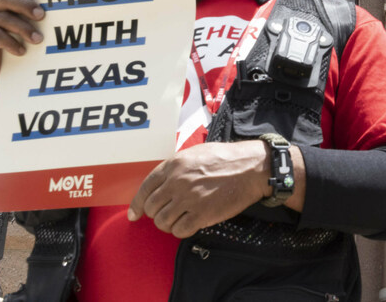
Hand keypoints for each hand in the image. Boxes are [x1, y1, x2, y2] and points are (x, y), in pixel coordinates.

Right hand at [0, 0, 44, 104]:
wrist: (7, 84)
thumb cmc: (25, 57)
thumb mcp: (34, 37)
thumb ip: (40, 23)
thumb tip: (64, 13)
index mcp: (4, 11)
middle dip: (24, 5)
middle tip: (42, 16)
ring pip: (0, 18)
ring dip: (22, 27)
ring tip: (38, 40)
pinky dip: (9, 42)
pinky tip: (21, 52)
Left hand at [127, 140, 270, 237]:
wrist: (250, 168)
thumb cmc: (225, 159)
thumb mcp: (195, 154)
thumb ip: (175, 167)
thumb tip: (160, 185)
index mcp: (174, 165)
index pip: (145, 188)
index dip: (137, 204)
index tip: (134, 215)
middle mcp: (177, 182)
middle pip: (152, 207)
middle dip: (156, 213)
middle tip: (167, 213)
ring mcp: (189, 199)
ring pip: (163, 222)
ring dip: (168, 224)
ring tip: (180, 219)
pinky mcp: (202, 214)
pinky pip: (179, 231)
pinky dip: (181, 230)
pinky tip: (190, 224)